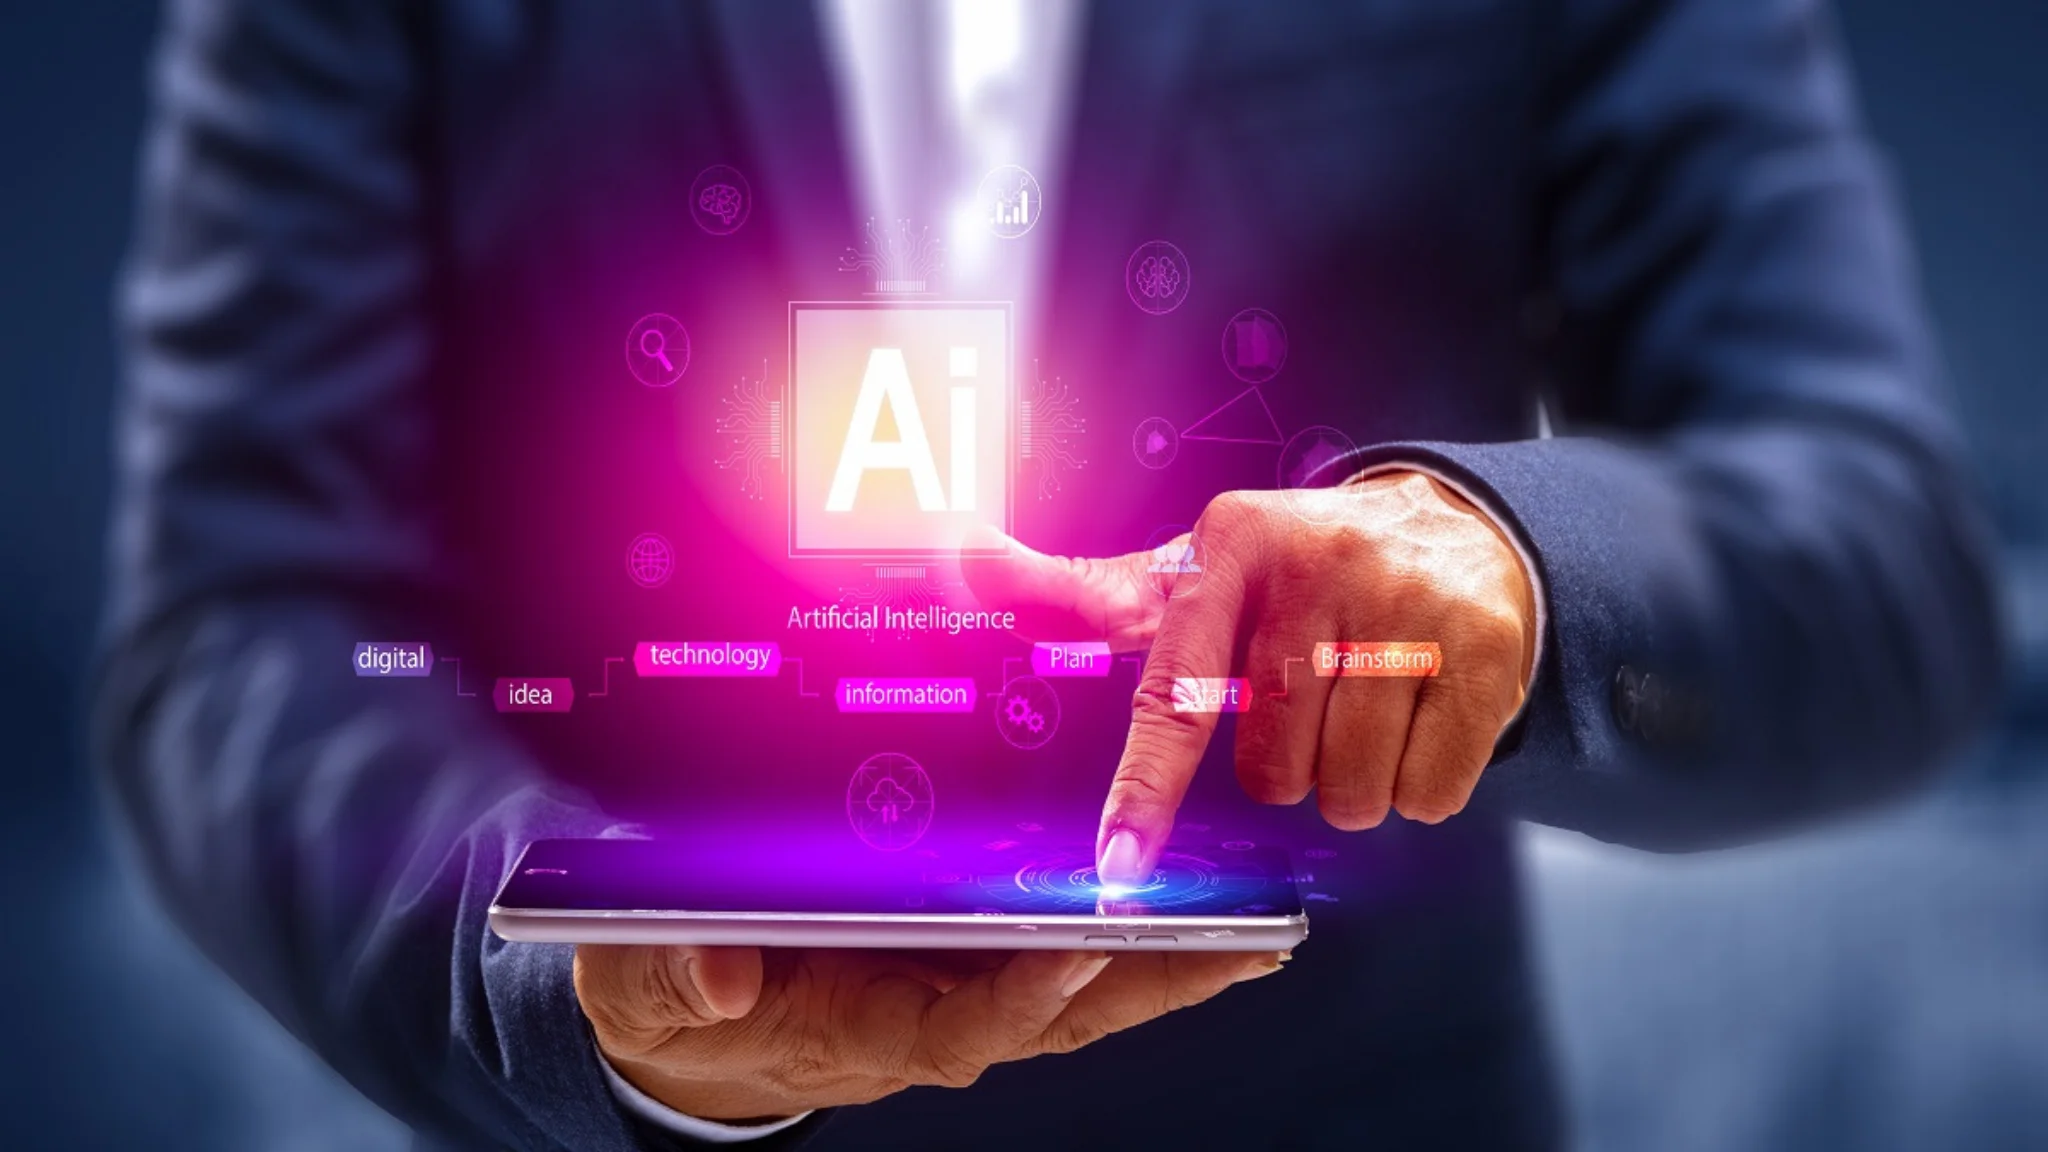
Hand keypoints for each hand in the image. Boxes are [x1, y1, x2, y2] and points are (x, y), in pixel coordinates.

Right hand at [575, 944, 1283, 1121]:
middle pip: (1063, 1010)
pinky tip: (1198, 911)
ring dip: (1169, 960)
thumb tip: (712, 978)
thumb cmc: (671, 995)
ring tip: (1259, 922)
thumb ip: (666, 975)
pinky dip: (1133, 937)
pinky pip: (1062, 954)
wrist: (686, 1023)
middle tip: (1246, 938)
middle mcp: (931, 1014)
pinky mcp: (964, 958)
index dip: (1025, 993)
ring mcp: (956, 989)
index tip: (1080, 941)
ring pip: (1082, 985)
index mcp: (862, 1030)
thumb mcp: (641, 984)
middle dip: (1154, 978)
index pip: (962, 1024)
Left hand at [964, 472, 1535, 883]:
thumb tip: (967, 561)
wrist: (1455, 524)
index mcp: (1232, 546)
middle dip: (1286, 768)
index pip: (1177, 693)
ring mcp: (1410, 606)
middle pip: (1273, 767)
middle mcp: (1320, 566)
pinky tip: (1416, 722)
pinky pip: (1429, 791)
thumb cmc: (1302, 568)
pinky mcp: (1485, 651)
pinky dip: (1419, 785)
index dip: (1146, 789)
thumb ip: (1088, 589)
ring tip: (1361, 713)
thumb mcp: (1200, 566)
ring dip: (1353, 783)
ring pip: (1352, 789)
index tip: (1120, 866)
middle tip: (1305, 713)